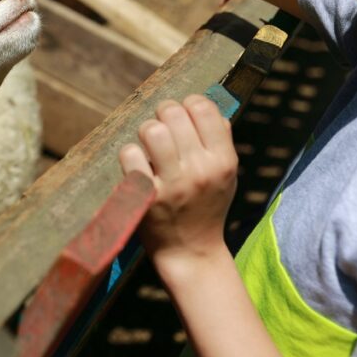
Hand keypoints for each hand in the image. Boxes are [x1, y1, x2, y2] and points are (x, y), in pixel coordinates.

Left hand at [118, 96, 237, 277]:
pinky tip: (138, 166)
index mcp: (224, 160)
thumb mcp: (226, 175)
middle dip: (162, 115)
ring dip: (145, 132)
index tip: (182, 117)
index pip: (203, 107)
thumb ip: (221, 140)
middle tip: (161, 129)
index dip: (187, 104)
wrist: (191, 252)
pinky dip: (130, 155)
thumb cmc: (206, 207)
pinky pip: (130, 154)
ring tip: (149, 146)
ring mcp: (173, 183)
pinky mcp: (146, 196)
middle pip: (172, 112)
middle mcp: (200, 169)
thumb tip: (206, 107)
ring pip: (151, 130)